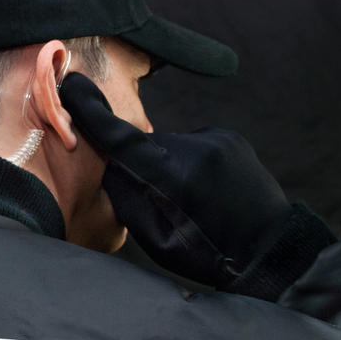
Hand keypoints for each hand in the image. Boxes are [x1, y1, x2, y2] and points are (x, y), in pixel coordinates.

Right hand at [59, 73, 331, 295]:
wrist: (266, 249)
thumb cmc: (204, 253)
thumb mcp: (153, 237)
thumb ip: (127, 198)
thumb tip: (109, 167)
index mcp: (166, 177)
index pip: (118, 136)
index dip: (91, 111)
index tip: (73, 86)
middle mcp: (189, 148)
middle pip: (145, 148)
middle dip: (144, 168)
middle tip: (166, 203)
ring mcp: (213, 140)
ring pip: (170, 147)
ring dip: (170, 167)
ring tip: (194, 201)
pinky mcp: (228, 138)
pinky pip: (193, 144)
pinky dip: (191, 163)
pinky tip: (209, 189)